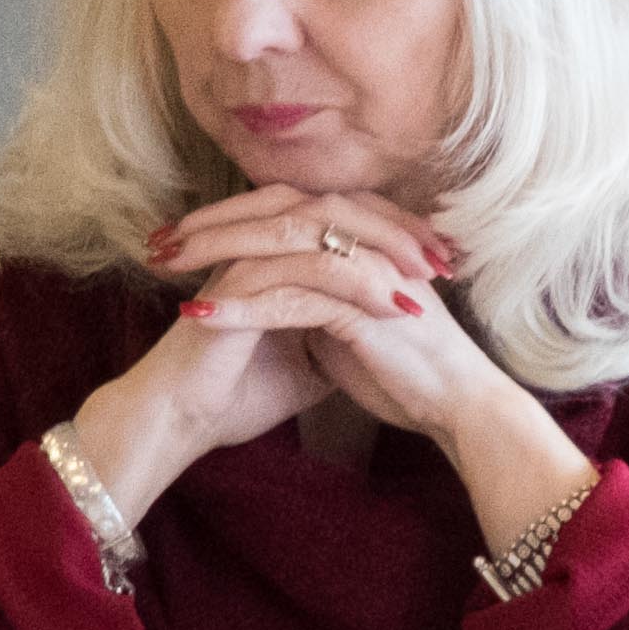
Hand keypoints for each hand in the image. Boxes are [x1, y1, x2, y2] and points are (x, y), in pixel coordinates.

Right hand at [66, 184, 444, 517]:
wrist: (183, 421)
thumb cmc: (233, 395)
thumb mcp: (308, 365)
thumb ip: (337, 339)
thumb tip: (382, 340)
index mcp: (273, 257)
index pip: (344, 220)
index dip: (395, 233)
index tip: (440, 261)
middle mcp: (259, 247)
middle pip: (341, 208)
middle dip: (399, 229)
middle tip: (445, 258)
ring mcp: (246, 258)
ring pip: (326, 225)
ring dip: (384, 250)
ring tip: (427, 280)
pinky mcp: (238, 281)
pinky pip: (307, 265)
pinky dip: (354, 281)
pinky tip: (392, 304)